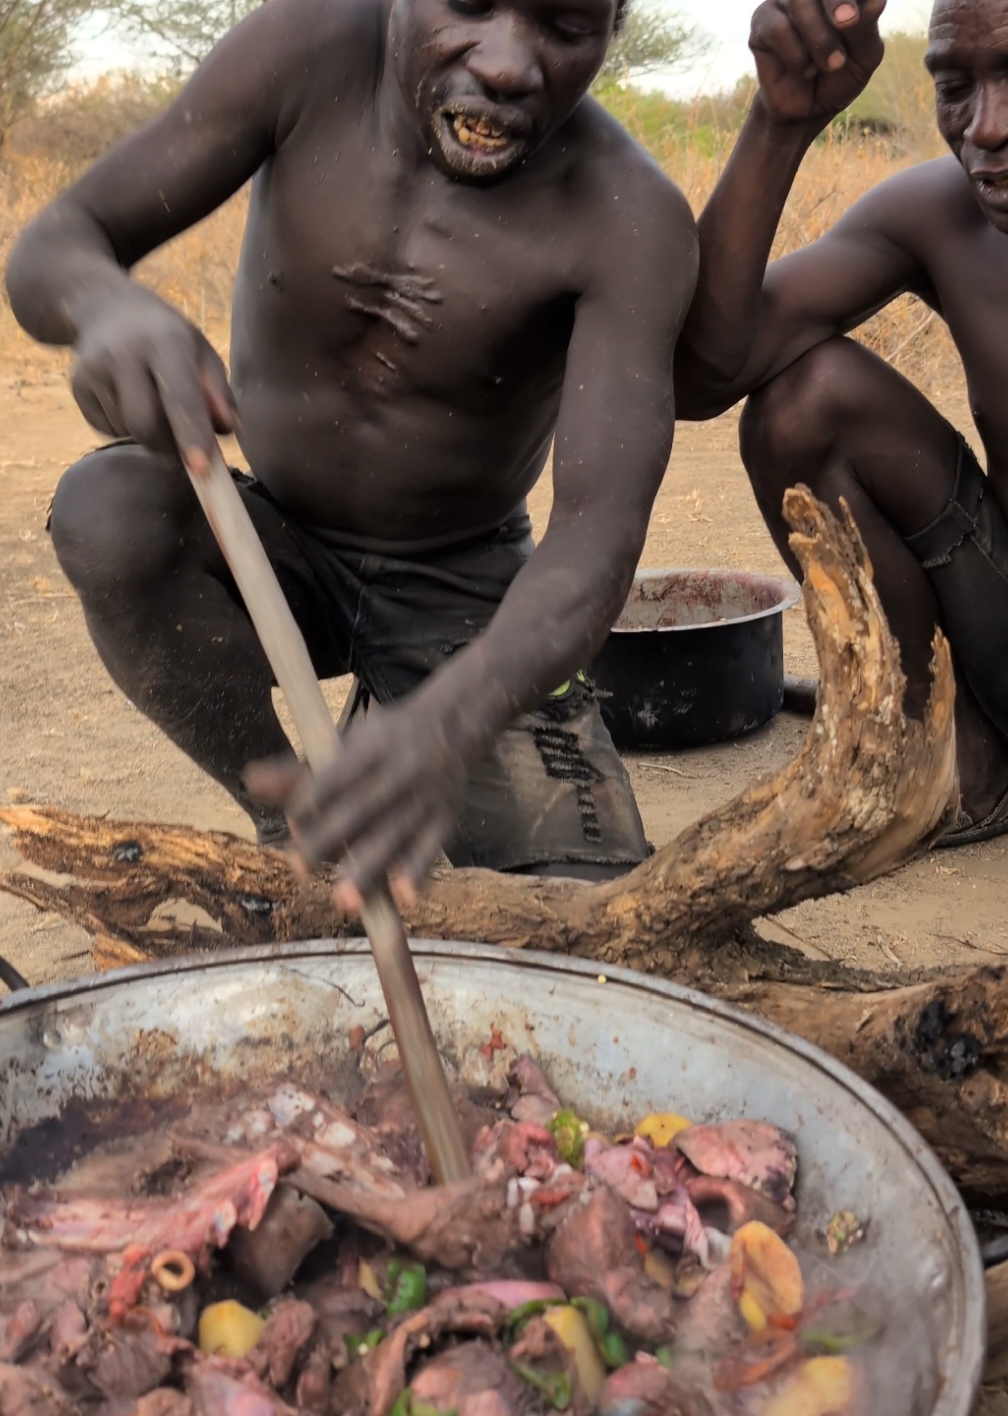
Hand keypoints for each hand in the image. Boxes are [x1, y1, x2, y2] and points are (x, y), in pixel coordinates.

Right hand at [71, 286, 235, 461]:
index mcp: (165, 341)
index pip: (179, 394)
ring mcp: (94, 369)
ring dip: (148, 433)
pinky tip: (127, 398)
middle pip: (146, 425)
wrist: (104, 307)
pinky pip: (108, 430)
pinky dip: (125, 427)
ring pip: (128, 431)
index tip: (201, 468)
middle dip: (169, 447)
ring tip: (151, 400)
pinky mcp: (77, 386)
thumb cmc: (167, 337)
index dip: (191, 433)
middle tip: (184, 443)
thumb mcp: (201, 352)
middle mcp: (124, 352)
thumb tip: (227, 429)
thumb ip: (219, 392)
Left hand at [245, 696, 469, 913]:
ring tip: (345, 902)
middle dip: (330, 840)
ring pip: (393, 835)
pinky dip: (417, 872)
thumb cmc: (386, 740)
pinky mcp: (444, 820)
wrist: (453, 723)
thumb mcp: (347, 744)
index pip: (337, 776)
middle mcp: (399, 772)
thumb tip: (252, 781)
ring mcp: (424, 798)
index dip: (314, 799)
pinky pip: (431, 848)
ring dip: (369, 868)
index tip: (293, 823)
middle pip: (360, 809)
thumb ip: (301, 770)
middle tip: (299, 868)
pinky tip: (403, 899)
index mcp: (371, 748)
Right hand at [749, 0, 885, 125]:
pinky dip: (795, 54)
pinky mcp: (762, 21)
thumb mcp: (863, 56)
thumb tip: (879, 1)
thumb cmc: (840, 77)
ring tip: (831, 64)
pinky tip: (803, 70)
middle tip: (847, 22)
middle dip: (837, 1)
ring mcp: (786, 0)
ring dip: (818, 37)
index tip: (857, 14)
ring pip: (798, 1)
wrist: (807, 110)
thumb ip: (867, 27)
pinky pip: (777, 29)